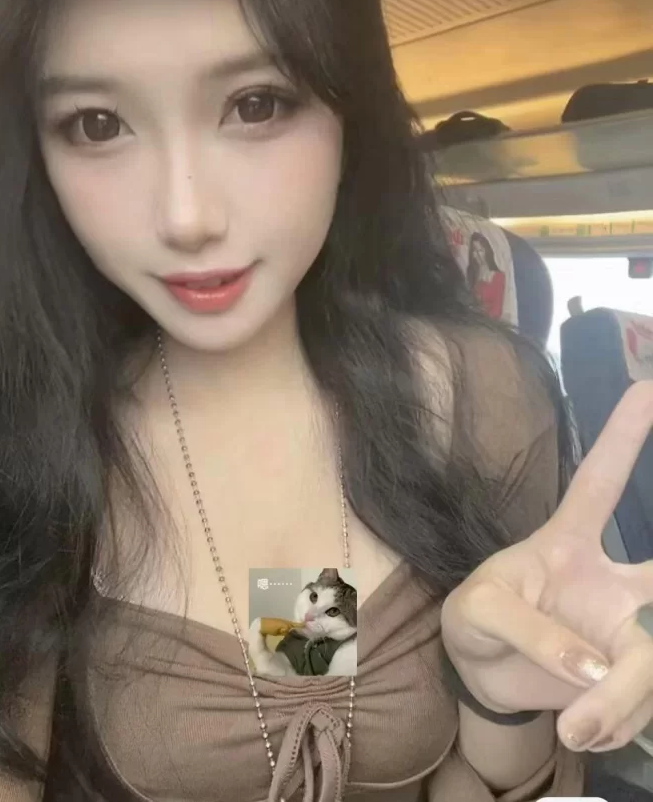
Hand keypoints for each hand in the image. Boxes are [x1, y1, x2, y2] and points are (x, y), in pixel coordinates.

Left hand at [441, 382, 652, 752]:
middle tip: (644, 631)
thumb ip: (528, 630)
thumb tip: (592, 669)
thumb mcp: (479, 611)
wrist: (481, 676)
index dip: (625, 435)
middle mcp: (612, 578)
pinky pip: (646, 699)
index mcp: (566, 540)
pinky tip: (587, 727)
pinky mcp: (631, 674)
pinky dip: (619, 722)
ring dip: (625, 700)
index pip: (600, 481)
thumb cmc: (476, 620)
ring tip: (577, 726)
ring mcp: (628, 626)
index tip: (648, 385)